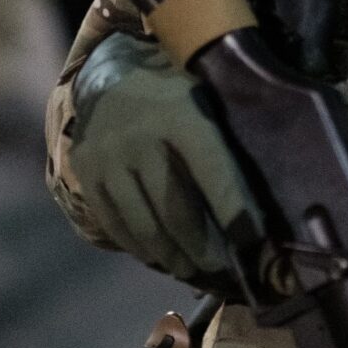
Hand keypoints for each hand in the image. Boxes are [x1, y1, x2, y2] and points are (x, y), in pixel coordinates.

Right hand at [60, 33, 265, 292]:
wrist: (108, 78)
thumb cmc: (173, 100)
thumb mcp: (205, 105)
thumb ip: (227, 148)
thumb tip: (261, 210)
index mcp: (182, 117)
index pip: (214, 175)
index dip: (235, 214)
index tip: (255, 244)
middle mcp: (141, 138)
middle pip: (176, 210)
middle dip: (203, 248)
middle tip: (220, 268)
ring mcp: (108, 157)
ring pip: (144, 224)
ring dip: (171, 256)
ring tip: (189, 269)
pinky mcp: (86, 173)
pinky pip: (114, 223)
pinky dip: (137, 246)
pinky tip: (156, 256)